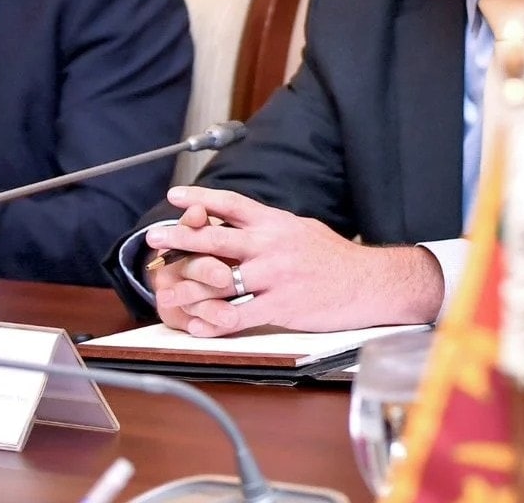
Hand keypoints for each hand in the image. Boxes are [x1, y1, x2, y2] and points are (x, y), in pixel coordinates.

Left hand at [144, 186, 444, 336]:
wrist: (370, 283)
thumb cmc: (337, 259)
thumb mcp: (303, 230)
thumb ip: (272, 227)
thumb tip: (244, 221)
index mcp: (277, 224)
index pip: (232, 204)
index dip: (200, 199)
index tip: (173, 197)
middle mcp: (272, 246)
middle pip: (216, 239)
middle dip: (180, 239)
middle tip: (154, 239)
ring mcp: (275, 276)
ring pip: (219, 281)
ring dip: (188, 288)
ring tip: (167, 293)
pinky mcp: (281, 306)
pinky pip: (238, 316)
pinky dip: (214, 322)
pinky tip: (198, 326)